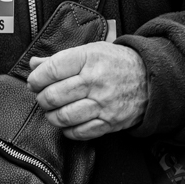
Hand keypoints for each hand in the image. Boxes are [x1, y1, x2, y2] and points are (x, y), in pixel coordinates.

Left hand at [26, 43, 147, 140]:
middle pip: (54, 96)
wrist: (151, 78)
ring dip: (52, 116)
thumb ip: (60, 59)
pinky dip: (68, 130)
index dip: (36, 78)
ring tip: (53, 110)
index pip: (51, 70)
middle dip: (42, 98)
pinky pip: (79, 132)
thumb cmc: (116, 62)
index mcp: (89, 58)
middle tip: (43, 96)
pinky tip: (68, 123)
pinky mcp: (109, 122)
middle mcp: (96, 81)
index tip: (34, 82)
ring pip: (63, 117)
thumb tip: (34, 64)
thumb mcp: (91, 51)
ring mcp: (103, 104)